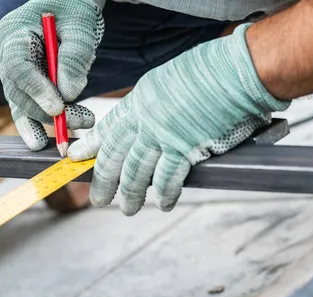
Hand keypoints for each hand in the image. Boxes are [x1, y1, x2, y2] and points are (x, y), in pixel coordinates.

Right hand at [0, 0, 104, 150]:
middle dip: (49, 111)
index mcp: (13, 33)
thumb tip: (70, 93)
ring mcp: (10, 72)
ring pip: (23, 104)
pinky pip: (26, 108)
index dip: (36, 90)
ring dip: (50, 120)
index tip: (58, 108)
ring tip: (80, 126)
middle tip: (80, 121)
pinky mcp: (21, 85)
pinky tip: (47, 142)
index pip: (17, 67)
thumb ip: (74, 57)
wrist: (68, 11)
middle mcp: (4, 54)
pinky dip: (39, 123)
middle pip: (19, 91)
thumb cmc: (74, 11)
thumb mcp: (80, 26)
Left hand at [68, 24, 290, 215]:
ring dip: (131, 194)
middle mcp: (145, 120)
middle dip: (104, 180)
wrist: (237, 71)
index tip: (75, 157)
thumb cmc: (210, 70)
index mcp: (139, 101)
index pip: (108, 129)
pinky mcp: (186, 150)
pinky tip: (162, 204)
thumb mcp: (167, 80)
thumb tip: (148, 124)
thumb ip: (153, 104)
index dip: (90, 146)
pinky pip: (168, 179)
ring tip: (127, 208)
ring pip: (137, 173)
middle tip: (98, 198)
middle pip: (116, 157)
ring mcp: (163, 137)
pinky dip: (164, 194)